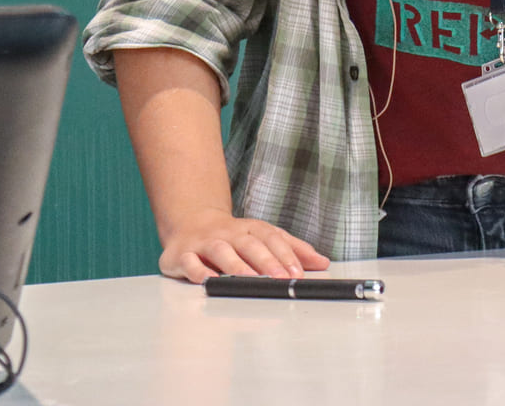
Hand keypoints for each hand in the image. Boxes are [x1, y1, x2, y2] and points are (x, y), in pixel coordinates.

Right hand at [159, 208, 329, 282]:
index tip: (298, 273)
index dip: (286, 254)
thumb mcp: (263, 238)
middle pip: (249, 244)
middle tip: (281, 278)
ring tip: (250, 279)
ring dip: (236, 265)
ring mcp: (204, 242)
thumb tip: (322, 262)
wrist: (189, 223)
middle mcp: (229, 233)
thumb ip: (291, 250)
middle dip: (266, 261)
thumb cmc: (232, 237)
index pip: (271, 238)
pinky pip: (189, 262)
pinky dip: (198, 271)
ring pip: (221, 251)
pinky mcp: (181, 254)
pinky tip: (209, 281)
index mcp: (250, 229)